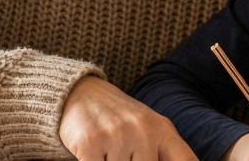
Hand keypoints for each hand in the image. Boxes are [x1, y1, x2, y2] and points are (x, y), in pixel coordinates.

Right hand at [59, 75, 197, 160]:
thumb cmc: (119, 119)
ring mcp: (117, 136)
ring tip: (108, 151)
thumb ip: (167, 152)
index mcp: (162, 129)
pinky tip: (93, 153)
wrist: (81, 94)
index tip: (160, 159)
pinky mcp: (90, 143)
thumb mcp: (149, 130)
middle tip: (125, 151)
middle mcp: (143, 130)